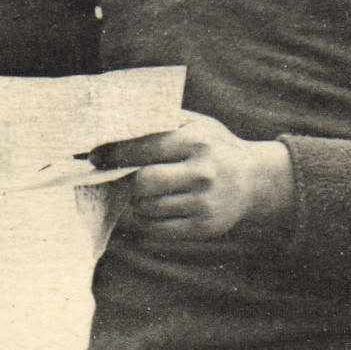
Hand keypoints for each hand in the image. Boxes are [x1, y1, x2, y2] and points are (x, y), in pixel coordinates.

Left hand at [91, 113, 294, 240]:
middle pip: (143, 182)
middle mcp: (203, 173)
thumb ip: (161, 120)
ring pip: (147, 208)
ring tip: (141, 191)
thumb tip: (115, 122)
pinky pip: (158, 229)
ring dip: (136, 201)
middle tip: (119, 176)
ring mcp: (205, 203)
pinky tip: (152, 208)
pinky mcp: (205, 228)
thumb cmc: (213, 146)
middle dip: (126, 180)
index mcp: (197, 142)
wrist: (254, 179)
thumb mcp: (195, 123)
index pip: (144, 148)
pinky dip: (147, 219)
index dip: (114, 153)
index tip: (96, 156)